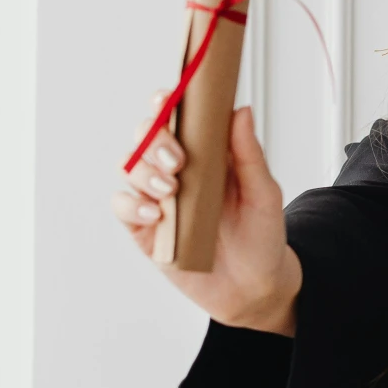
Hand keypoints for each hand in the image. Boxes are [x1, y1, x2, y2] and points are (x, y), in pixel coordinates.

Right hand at [112, 102, 301, 333]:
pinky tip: (156, 214)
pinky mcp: (146, 229)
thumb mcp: (264, 194)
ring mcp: (158, 199)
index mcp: (205, 154)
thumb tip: (241, 110)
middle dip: (155, 141)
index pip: (176, 118)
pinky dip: (133, 205)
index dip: (165, 104)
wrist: (255, 287)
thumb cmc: (262, 236)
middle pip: (146, 138)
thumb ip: (249, 154)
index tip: (167, 100)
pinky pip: (123, 206)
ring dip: (145, 173)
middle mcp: (177, 171)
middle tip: (178, 160)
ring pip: (131, 168)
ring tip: (171, 190)